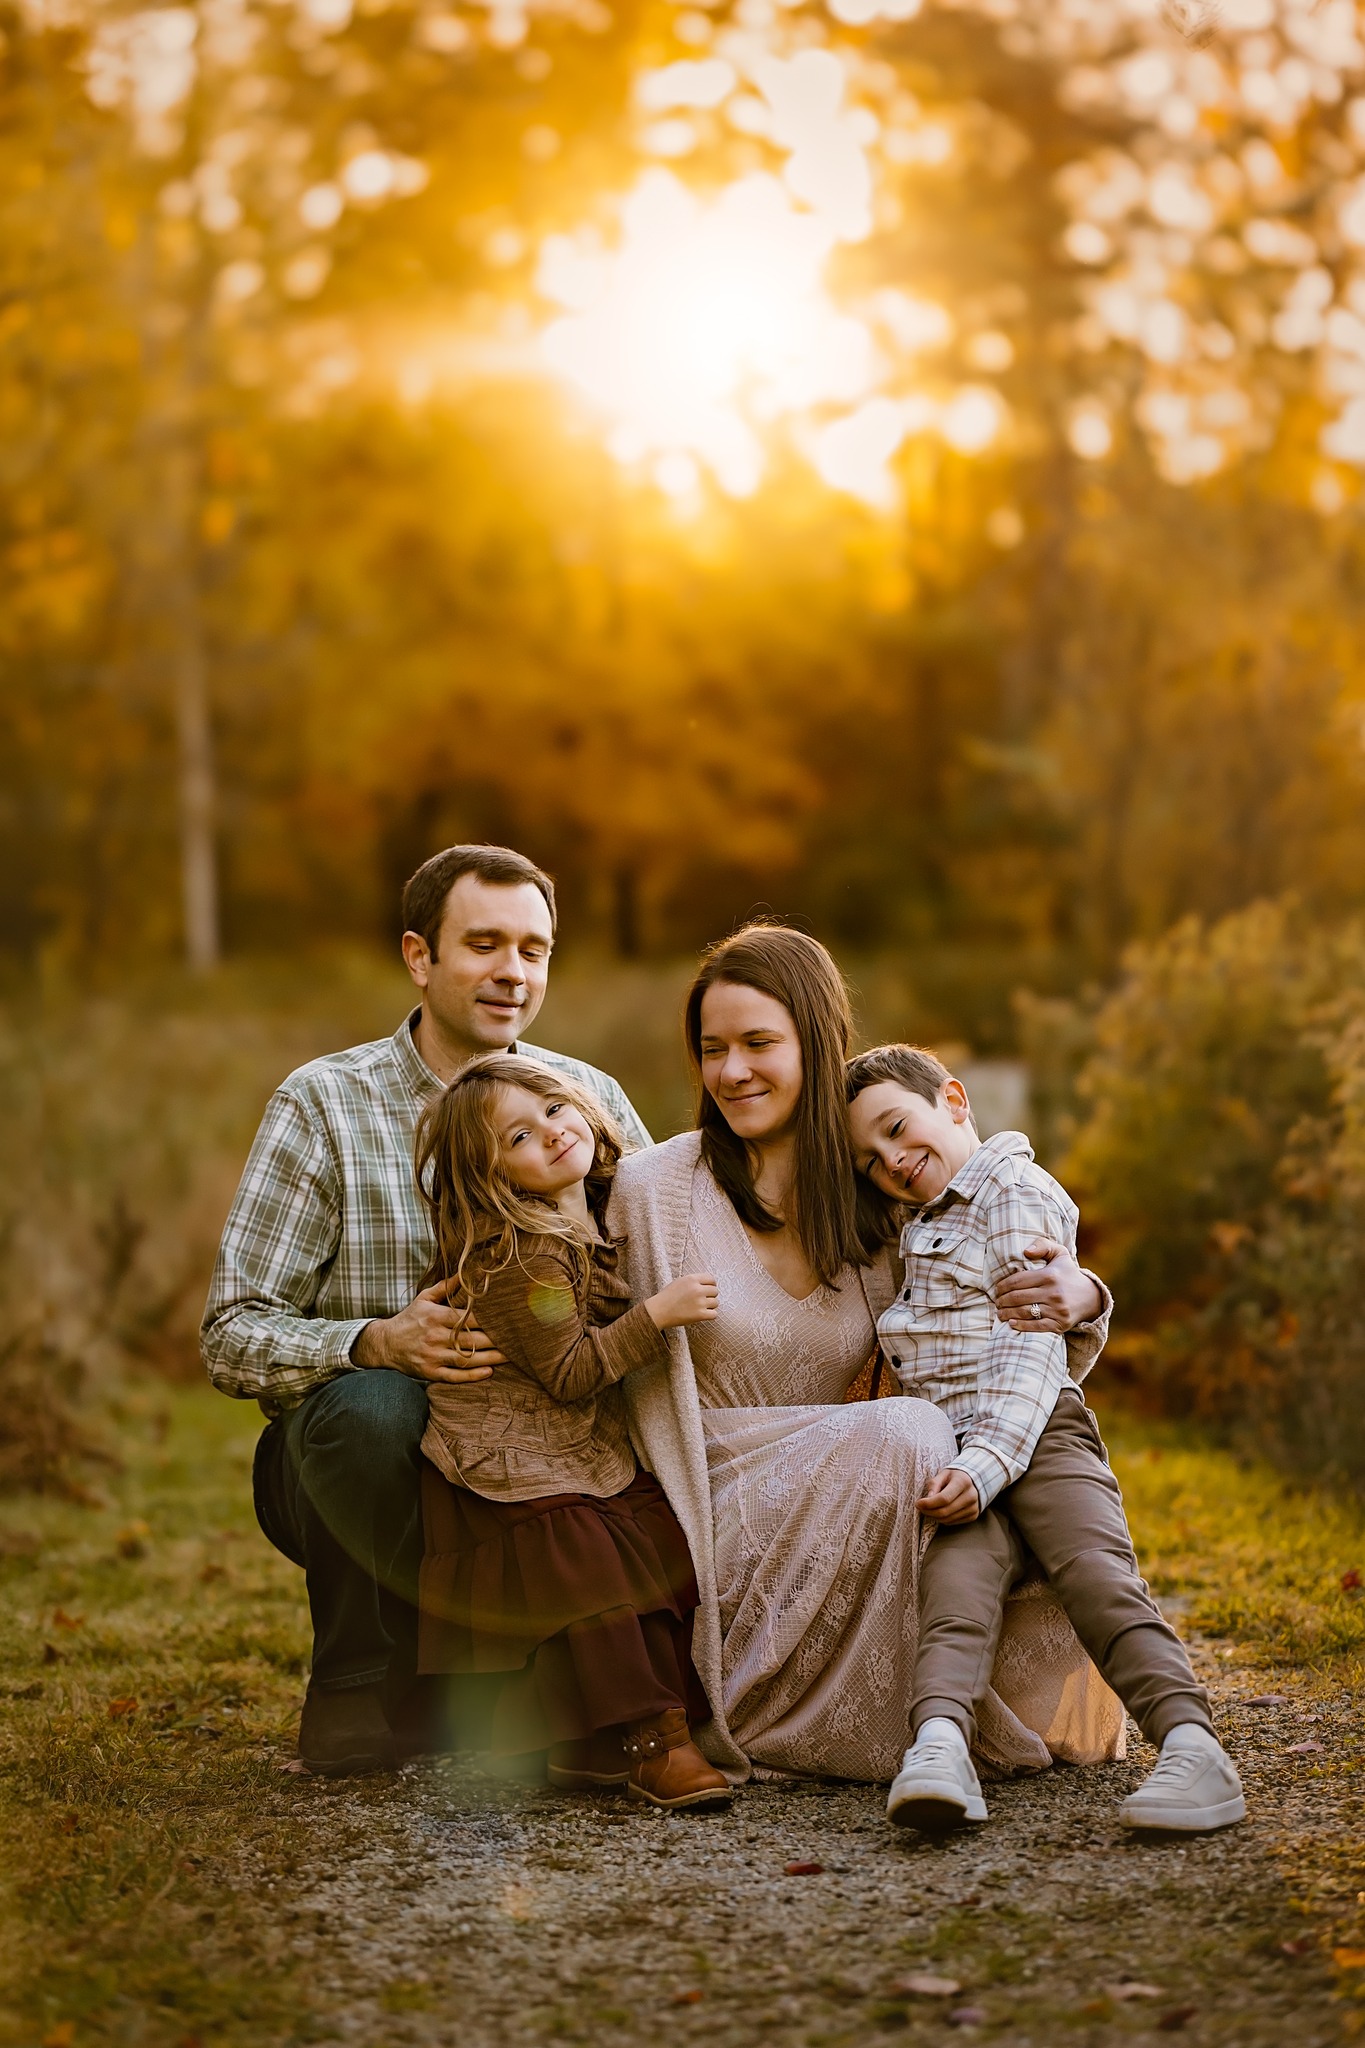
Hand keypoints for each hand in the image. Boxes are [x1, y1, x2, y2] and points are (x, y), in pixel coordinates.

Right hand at [351, 1280, 504, 1382]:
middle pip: (472, 1340)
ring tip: (511, 1356)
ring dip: (491, 1359)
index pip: (468, 1318)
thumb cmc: (409, 1318)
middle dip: (496, 1340)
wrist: (385, 1344)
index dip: (489, 1319)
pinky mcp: (430, 1372)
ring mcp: (433, 1356)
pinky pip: (454, 1376)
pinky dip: (472, 1376)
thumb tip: (466, 1272)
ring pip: (467, 1359)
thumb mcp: (424, 1298)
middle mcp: (435, 1337)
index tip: (508, 1318)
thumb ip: (445, 1286)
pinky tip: (489, 1372)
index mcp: (436, 1316)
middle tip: (518, 1339)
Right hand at [646, 1273, 718, 1330]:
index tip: (708, 1289)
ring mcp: (699, 1302)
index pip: (711, 1279)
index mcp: (692, 1279)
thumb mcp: (679, 1282)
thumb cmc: (667, 1297)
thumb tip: (708, 1284)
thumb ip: (693, 1281)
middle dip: (710, 1295)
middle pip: (715, 1291)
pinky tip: (703, 1314)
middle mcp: (697, 1289)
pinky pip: (714, 1314)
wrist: (658, 1311)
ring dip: (710, 1306)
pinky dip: (710, 1315)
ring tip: (700, 1307)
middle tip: (702, 1300)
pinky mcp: (700, 1315)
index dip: (711, 1284)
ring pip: (716, 1302)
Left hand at [916, 1466, 980, 1524]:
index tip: (917, 1503)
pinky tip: (939, 1512)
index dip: (929, 1503)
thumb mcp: (943, 1474)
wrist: (973, 1482)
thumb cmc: (954, 1477)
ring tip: (928, 1509)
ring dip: (934, 1516)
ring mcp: (973, 1507)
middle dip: (929, 1511)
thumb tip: (927, 1499)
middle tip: (920, 1508)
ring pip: (948, 1519)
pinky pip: (953, 1522)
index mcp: (963, 1482)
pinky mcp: (973, 1516)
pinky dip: (943, 1519)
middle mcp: (971, 1496)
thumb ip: (934, 1484)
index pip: (944, 1498)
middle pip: (945, 1511)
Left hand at [993, 1240, 1103, 1332]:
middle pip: (1018, 1298)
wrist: (1092, 1298)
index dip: (1003, 1286)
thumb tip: (1025, 1251)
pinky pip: (1037, 1326)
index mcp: (1049, 1275)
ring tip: (1000, 1313)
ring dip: (1008, 1314)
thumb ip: (1043, 1245)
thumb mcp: (1060, 1254)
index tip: (997, 1289)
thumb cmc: (1068, 1274)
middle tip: (997, 1302)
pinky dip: (1022, 1326)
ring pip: (1025, 1312)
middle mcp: (1053, 1293)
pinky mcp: (1060, 1324)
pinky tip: (1012, 1323)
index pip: (1017, 1281)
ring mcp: (1057, 1310)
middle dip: (1002, 1301)